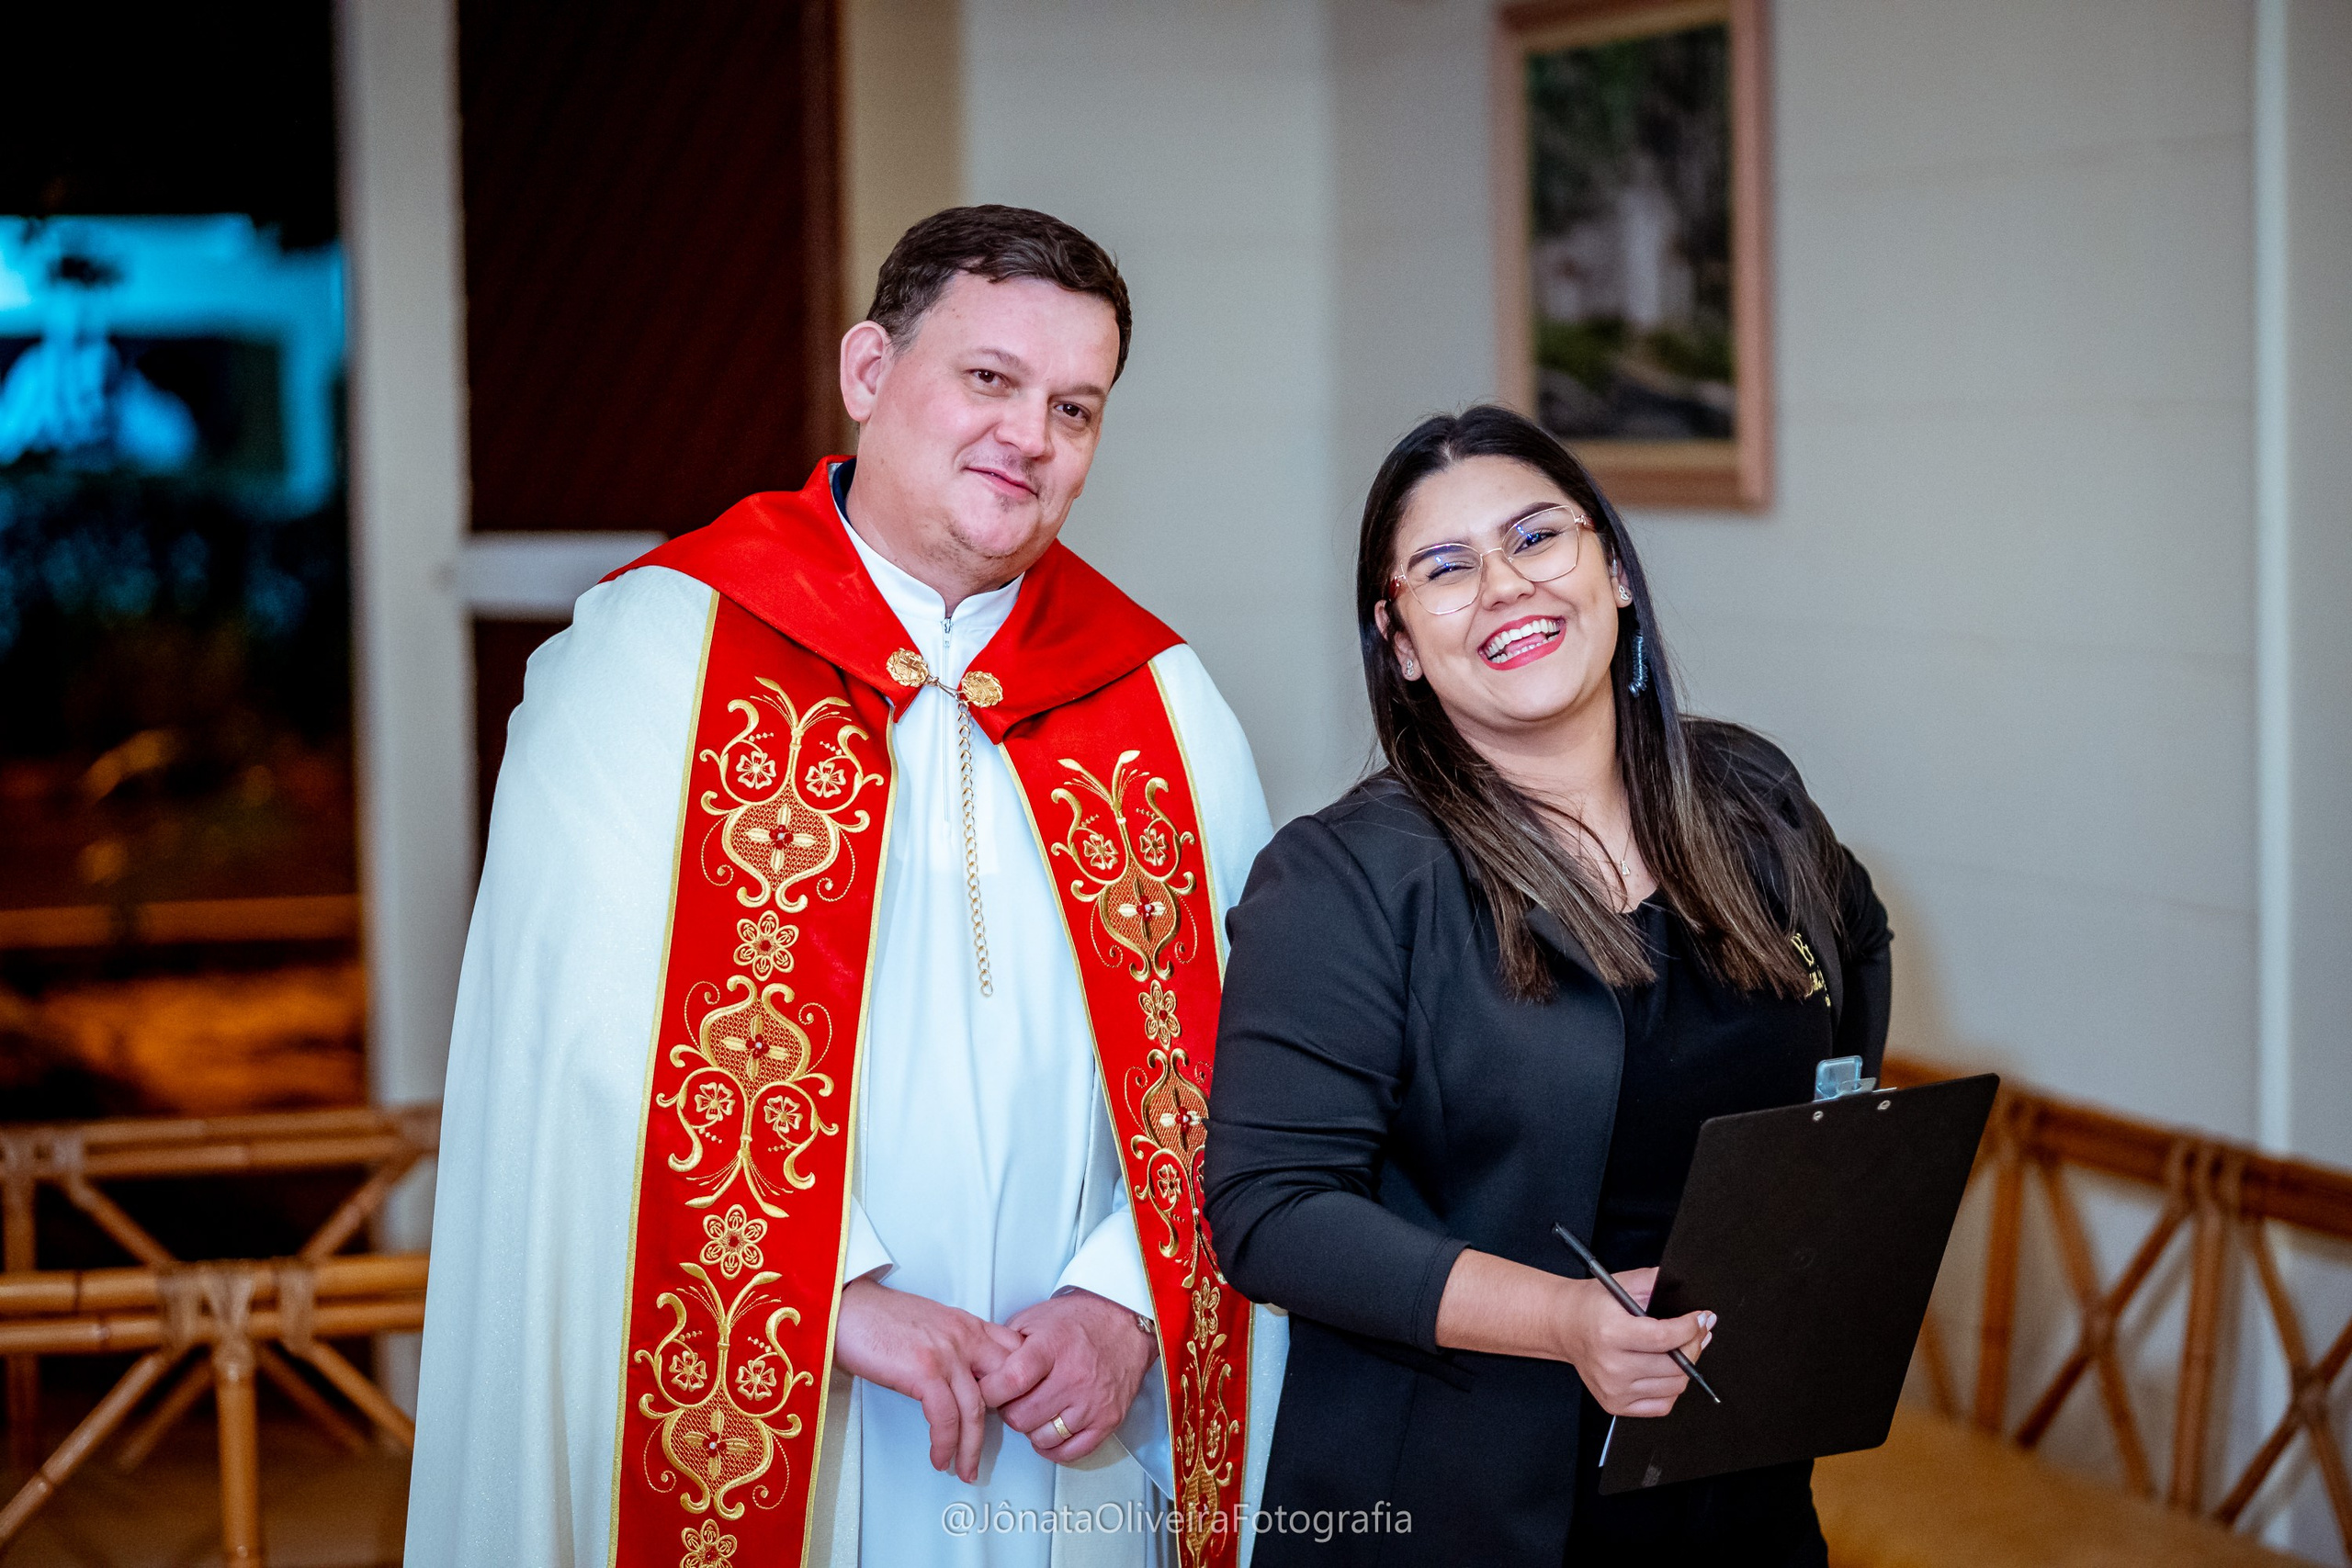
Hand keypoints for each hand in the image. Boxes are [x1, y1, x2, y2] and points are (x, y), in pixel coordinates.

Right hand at [833, 1279, 1023, 1480]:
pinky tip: (940, 1459)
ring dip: (971, 1448)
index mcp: (969, 1324)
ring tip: (965, 1470)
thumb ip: (956, 1346)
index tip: (1008, 1416)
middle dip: (1004, 1423)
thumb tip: (966, 1381)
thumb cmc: (880, 1320)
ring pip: (976, 1410)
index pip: (1015, 1355)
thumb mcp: (932, 1324)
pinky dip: (945, 1445)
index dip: (1019, 1388)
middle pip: (1005, 1385)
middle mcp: (965, 1336)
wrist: (844, 1309)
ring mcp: (947, 1353)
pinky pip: (946, 1418)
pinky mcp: (924, 1370)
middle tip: (992, 1448)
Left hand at [978, 1289, 1157, 1464]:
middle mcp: (1074, 1376)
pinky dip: (1052, 1447)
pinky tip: (1048, 1430)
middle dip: (1008, 1410)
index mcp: (1053, 1346)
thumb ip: (1006, 1344)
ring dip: (1031, 1428)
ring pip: (1041, 1437)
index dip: (989, 1391)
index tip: (986, 1390)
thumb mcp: (1036, 1318)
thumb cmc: (1080, 1321)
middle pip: (1021, 1416)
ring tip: (1035, 1409)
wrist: (1125, 1325)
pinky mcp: (1107, 1421)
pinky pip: (1070, 1452)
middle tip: (1013, 1399)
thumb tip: (978, 1372)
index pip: (1011, 1381)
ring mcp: (1092, 1402)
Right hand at [1555, 1268, 1714, 1418]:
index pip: (1665, 1338)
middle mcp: (1611, 1365)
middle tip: (1698, 1332)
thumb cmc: (1592, 1305)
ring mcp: (1613, 1389)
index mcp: (1611, 1333)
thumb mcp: (1622, 1283)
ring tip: (1684, 1349)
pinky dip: (1671, 1388)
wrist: (1564, 1326)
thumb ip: (1655, 1282)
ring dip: (1686, 1367)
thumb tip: (1688, 1292)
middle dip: (1695, 1345)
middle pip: (1675, 1366)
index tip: (1701, 1318)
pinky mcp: (1615, 1404)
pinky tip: (1666, 1371)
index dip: (1691, 1327)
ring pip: (1674, 1386)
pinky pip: (1662, 1405)